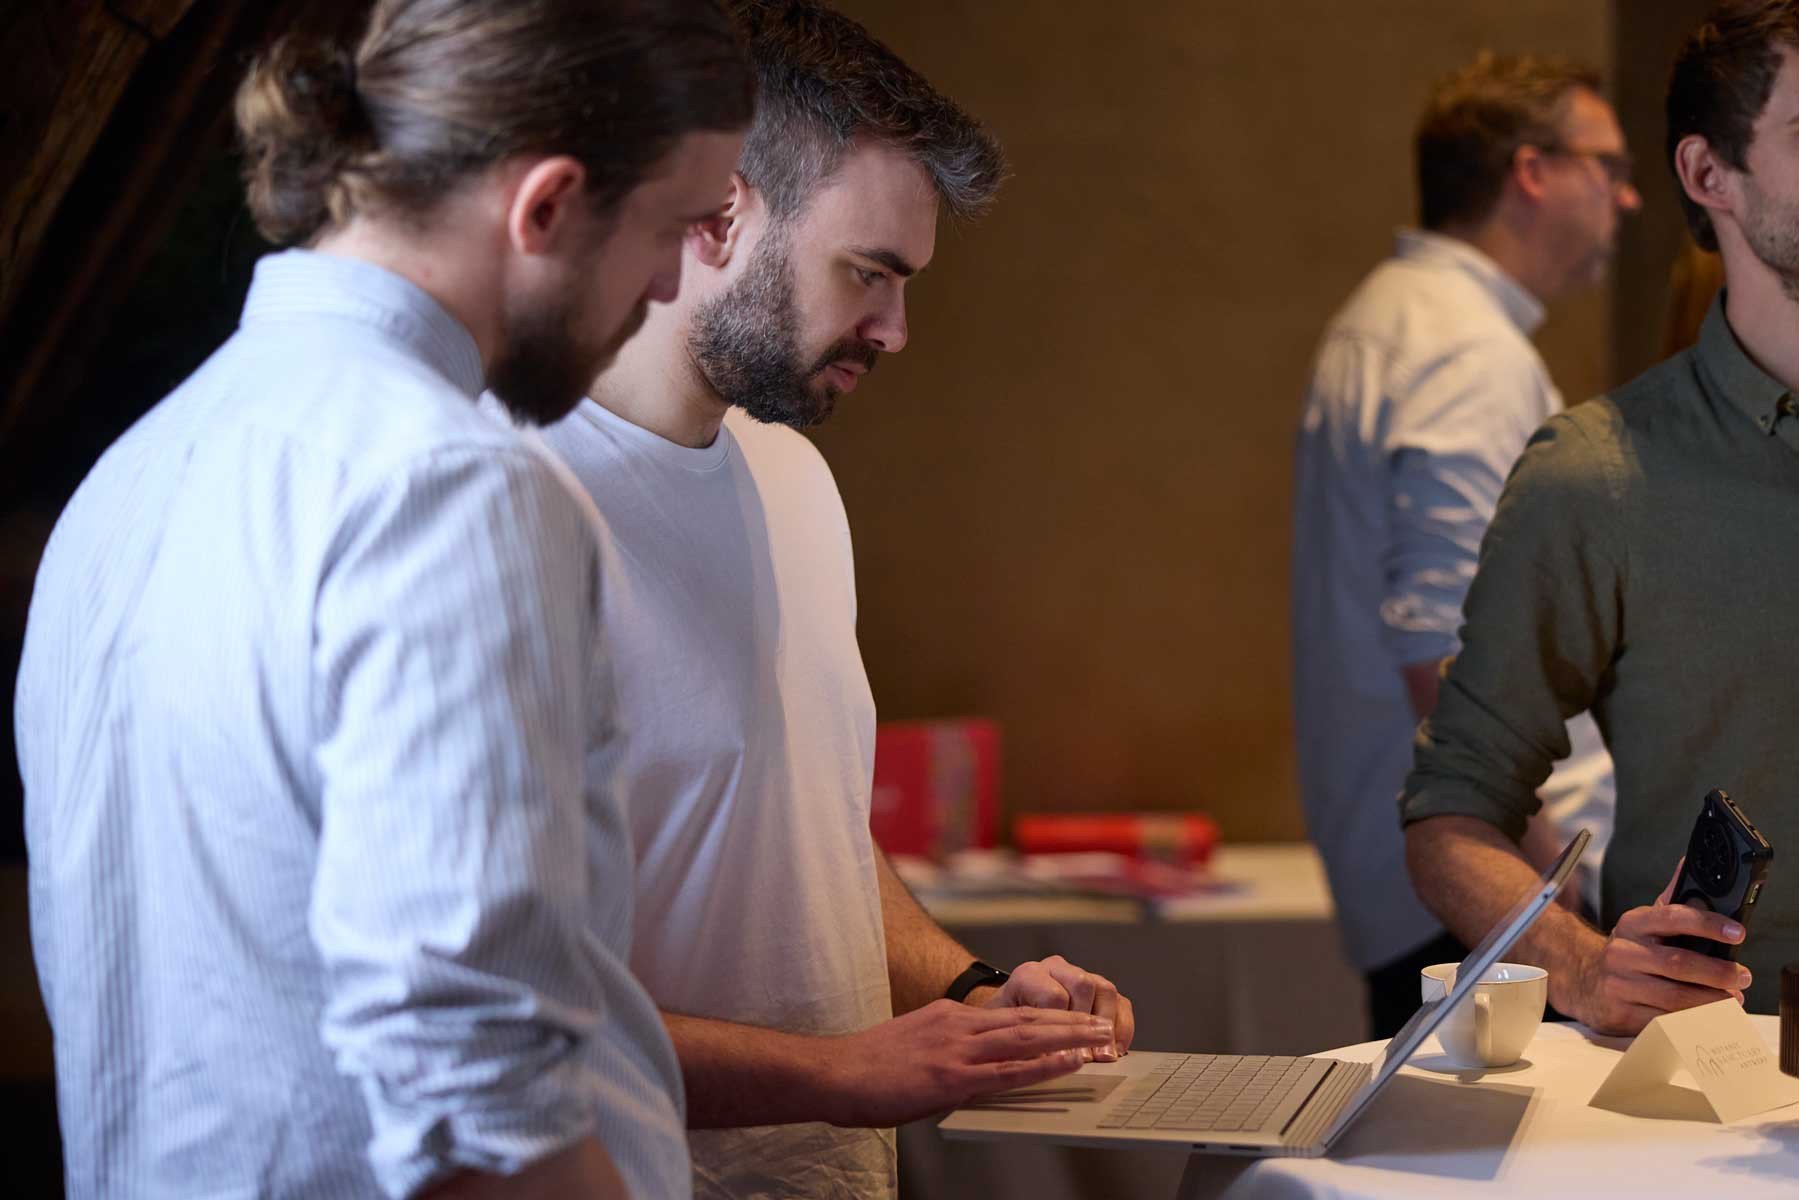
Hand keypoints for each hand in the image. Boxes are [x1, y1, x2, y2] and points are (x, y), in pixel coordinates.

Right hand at [823, 1000, 1114, 1126]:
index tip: (1076, 1021)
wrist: (833, 1072)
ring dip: (1070, 1039)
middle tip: (1106, 1024)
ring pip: (1027, 1039)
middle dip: (1071, 1022)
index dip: (1048, 1019)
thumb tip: (966, 1065)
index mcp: (949, 1017)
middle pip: (1028, 1020)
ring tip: (1102, 1040)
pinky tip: (1068, 1064)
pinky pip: (1008, 1071)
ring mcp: (957, 1049)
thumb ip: (943, 1048)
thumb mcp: (912, 1043)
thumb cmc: (865, 1066)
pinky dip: (1044, 1066)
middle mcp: (958, 1025)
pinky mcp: (952, 1077)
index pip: (1010, 1015)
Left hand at [976, 955, 1134, 1061]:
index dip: (1059, 1029)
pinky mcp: (1100, 991)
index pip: (1053, 995)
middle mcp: (1056, 970)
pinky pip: (1121, 1002)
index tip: (1060, 1056)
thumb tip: (1049, 1061)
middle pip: (1083, 985)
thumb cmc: (1004, 1028)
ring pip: (1105, 990)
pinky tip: (1117, 1050)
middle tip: (1086, 1057)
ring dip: (1108, 1027)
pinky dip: (1122, 1028)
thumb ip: (1020, 1041)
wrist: (1007, 1018)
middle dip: (1086, 1026)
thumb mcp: (1003, 1033)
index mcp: (1028, 976)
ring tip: (1104, 1057)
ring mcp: (1081, 977)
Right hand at [1568, 857, 1749, 1034]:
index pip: (1672, 918)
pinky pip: (1666, 1020)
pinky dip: (1693, 1020)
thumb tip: (1690, 863)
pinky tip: (1708, 1016)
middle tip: (1742, 977)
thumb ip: (1673, 898)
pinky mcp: (1622, 1014)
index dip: (1708, 925)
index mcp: (1633, 924)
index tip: (1738, 933)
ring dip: (1712, 1000)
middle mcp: (1622, 953)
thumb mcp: (1646, 922)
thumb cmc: (1630, 950)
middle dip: (1718, 972)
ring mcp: (1620, 985)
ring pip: (1675, 997)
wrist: (1585, 980)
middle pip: (1679, 964)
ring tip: (1732, 999)